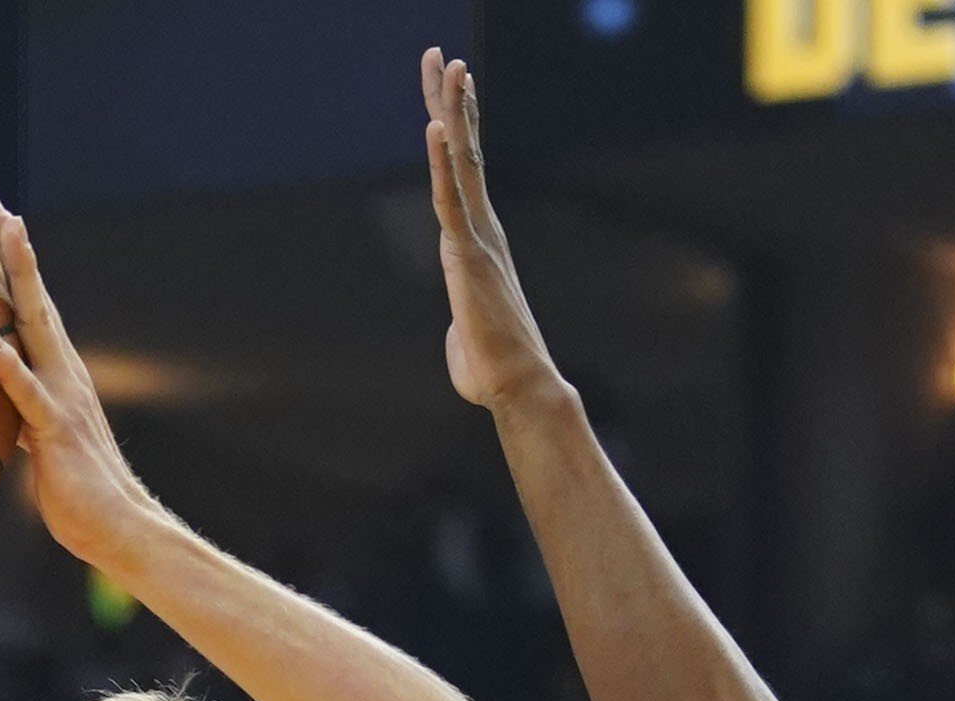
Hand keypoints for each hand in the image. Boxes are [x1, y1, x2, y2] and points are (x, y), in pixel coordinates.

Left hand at [0, 189, 158, 568]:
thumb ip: (14, 413)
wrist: (121, 528)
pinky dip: (8, 366)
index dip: (4, 262)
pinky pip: (27, 395)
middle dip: (7, 248)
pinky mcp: (56, 430)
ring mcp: (63, 396)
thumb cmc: (77, 494)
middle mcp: (64, 372)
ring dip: (18, 278)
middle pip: (30, 298)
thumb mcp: (36, 443)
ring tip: (1, 234)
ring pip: (35, 326)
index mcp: (58, 373)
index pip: (25, 306)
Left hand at [422, 49, 563, 412]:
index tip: (449, 90)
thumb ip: (460, 321)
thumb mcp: (466, 337)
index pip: (464, 173)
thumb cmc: (494, 371)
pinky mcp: (467, 255)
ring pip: (461, 162)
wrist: (518, 388)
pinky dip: (440, 162)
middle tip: (443, 57)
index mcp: (478, 241)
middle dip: (453, 101)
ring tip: (450, 65)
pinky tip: (436, 126)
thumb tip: (460, 333)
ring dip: (454, 110)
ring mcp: (477, 238)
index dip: (456, 127)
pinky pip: (449, 199)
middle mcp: (483, 229)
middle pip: (464, 151)